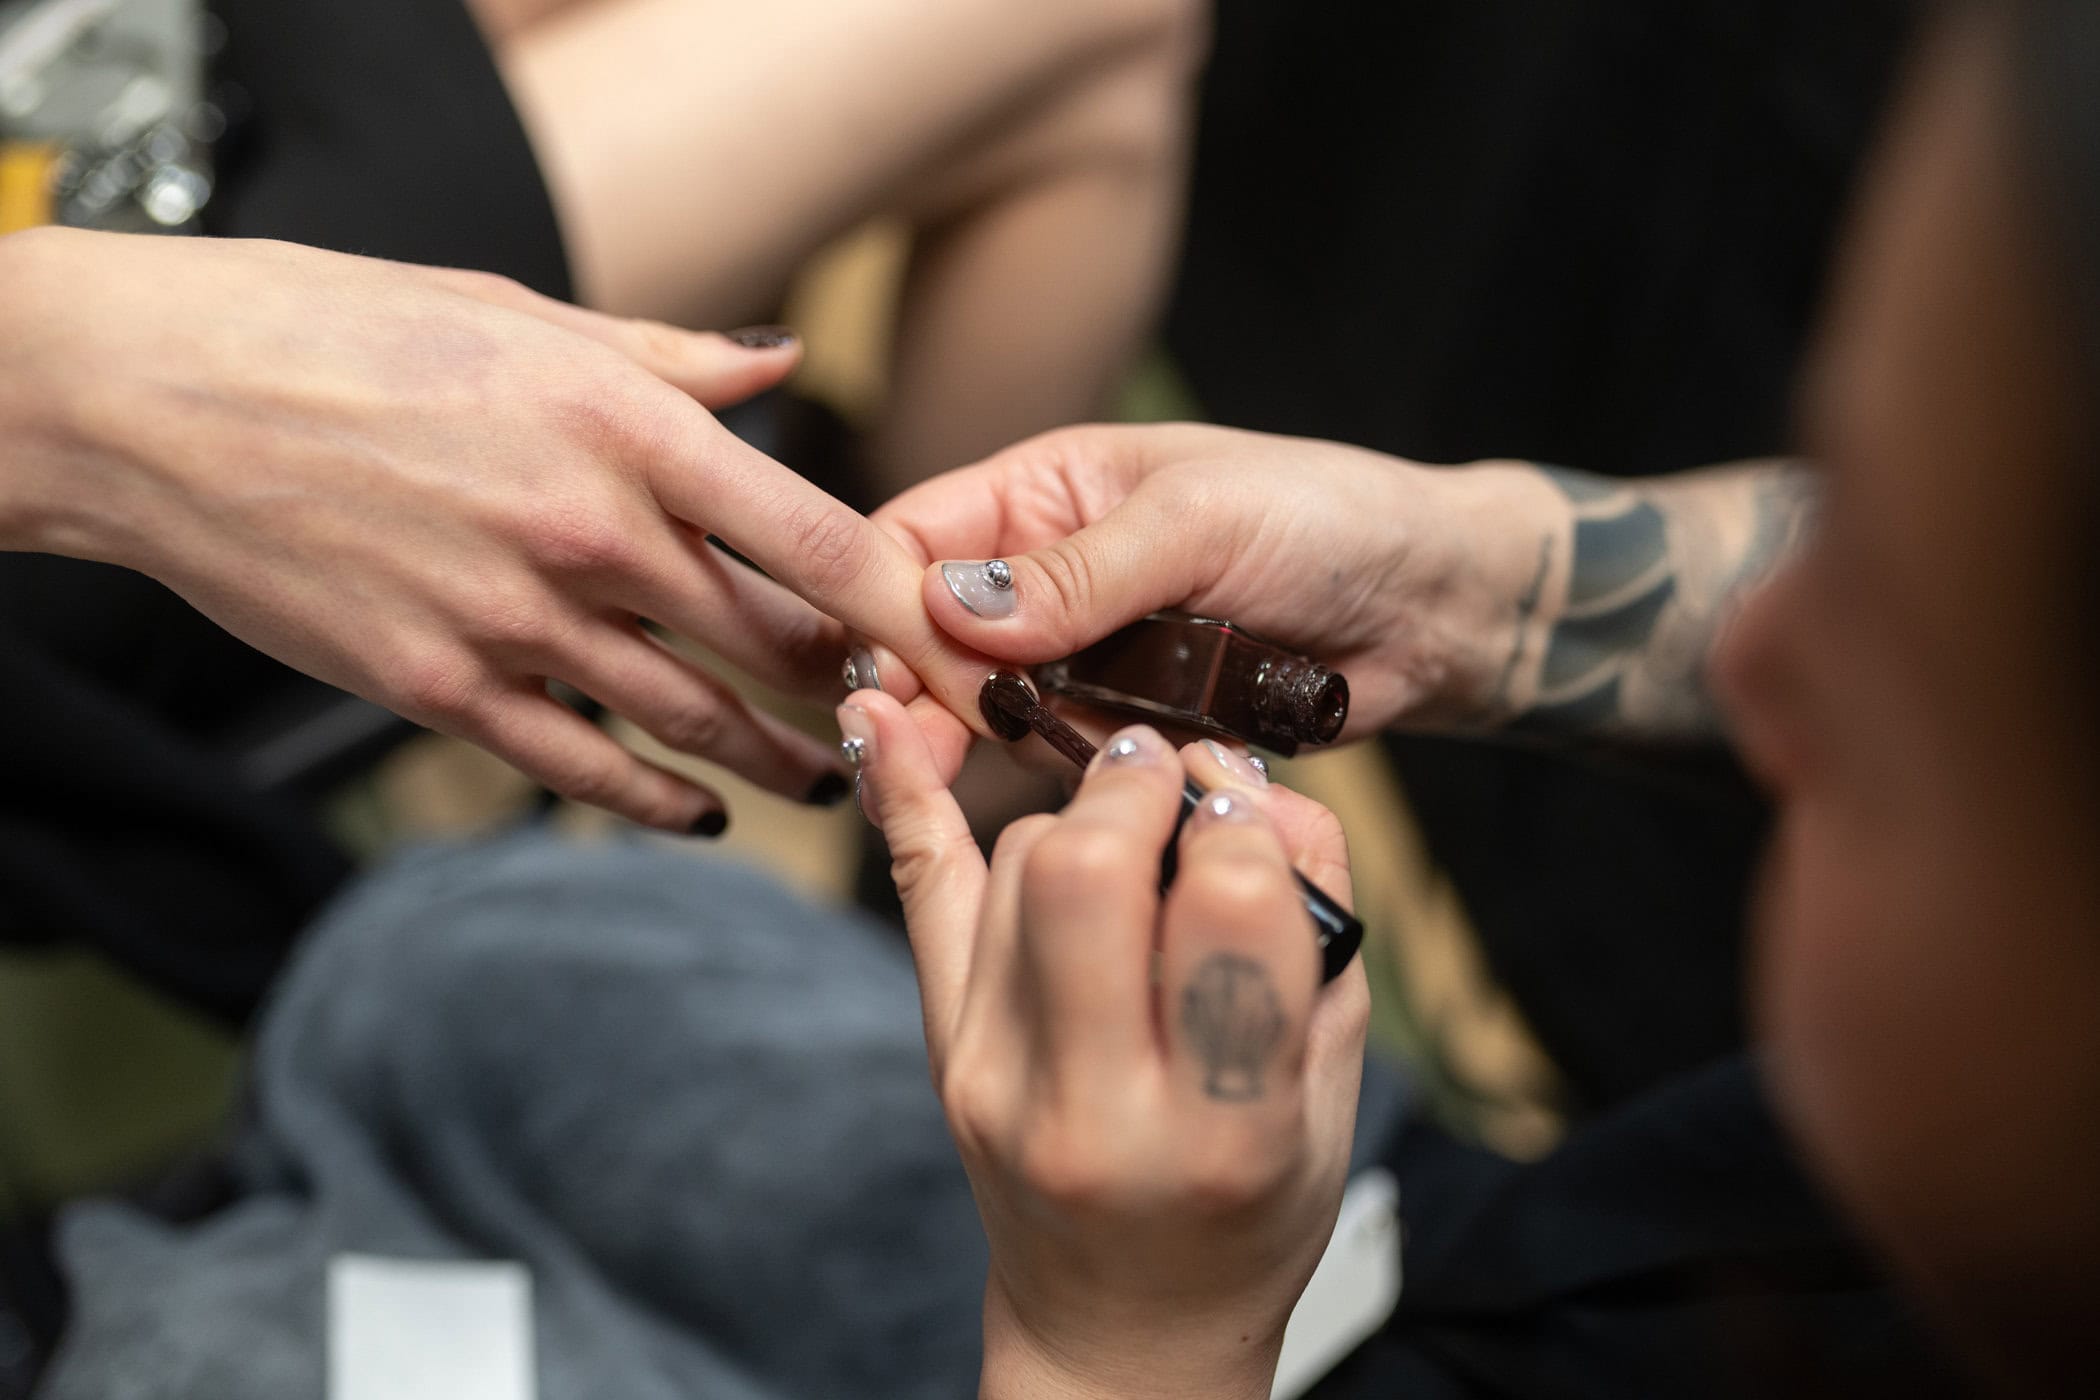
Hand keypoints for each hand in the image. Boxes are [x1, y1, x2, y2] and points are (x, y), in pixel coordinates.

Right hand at [0, 228, 995, 828]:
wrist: (158, 400)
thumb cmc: (342, 331)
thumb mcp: (522, 314)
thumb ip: (671, 360)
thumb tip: (780, 365)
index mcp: (625, 424)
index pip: (815, 536)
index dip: (904, 604)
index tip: (957, 639)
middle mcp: (587, 532)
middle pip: (771, 639)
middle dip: (853, 686)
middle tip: (905, 712)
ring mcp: (513, 621)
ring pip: (693, 719)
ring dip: (776, 760)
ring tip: (834, 780)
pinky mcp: (439, 688)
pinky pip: (580, 765)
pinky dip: (655, 797)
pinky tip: (698, 812)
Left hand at [845, 689, 1368, 1399]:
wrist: (1123, 1320)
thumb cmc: (1253, 1203)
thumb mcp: (1334, 1082)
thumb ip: (1317, 921)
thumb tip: (1252, 780)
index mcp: (1225, 1126)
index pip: (1228, 909)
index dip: (1244, 826)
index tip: (1247, 815)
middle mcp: (1092, 1106)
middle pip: (1087, 872)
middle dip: (1142, 785)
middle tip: (1174, 779)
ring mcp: (995, 1077)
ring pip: (1020, 860)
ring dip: (1084, 815)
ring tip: (1131, 852)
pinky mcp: (943, 1049)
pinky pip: (921, 891)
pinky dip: (904, 792)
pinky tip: (883, 716)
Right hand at [873, 422, 1568, 734]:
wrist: (1434, 607)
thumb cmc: (1329, 520)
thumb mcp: (1201, 522)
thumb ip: (1079, 572)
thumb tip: (951, 607)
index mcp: (1043, 490)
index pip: (913, 542)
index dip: (878, 603)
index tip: (875, 672)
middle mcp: (1046, 572)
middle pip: (931, 638)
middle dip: (918, 690)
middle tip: (914, 751)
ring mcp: (1083, 651)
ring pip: (987, 707)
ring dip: (988, 738)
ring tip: (989, 768)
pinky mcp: (1126, 718)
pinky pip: (1060, 752)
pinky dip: (1058, 769)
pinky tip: (1070, 779)